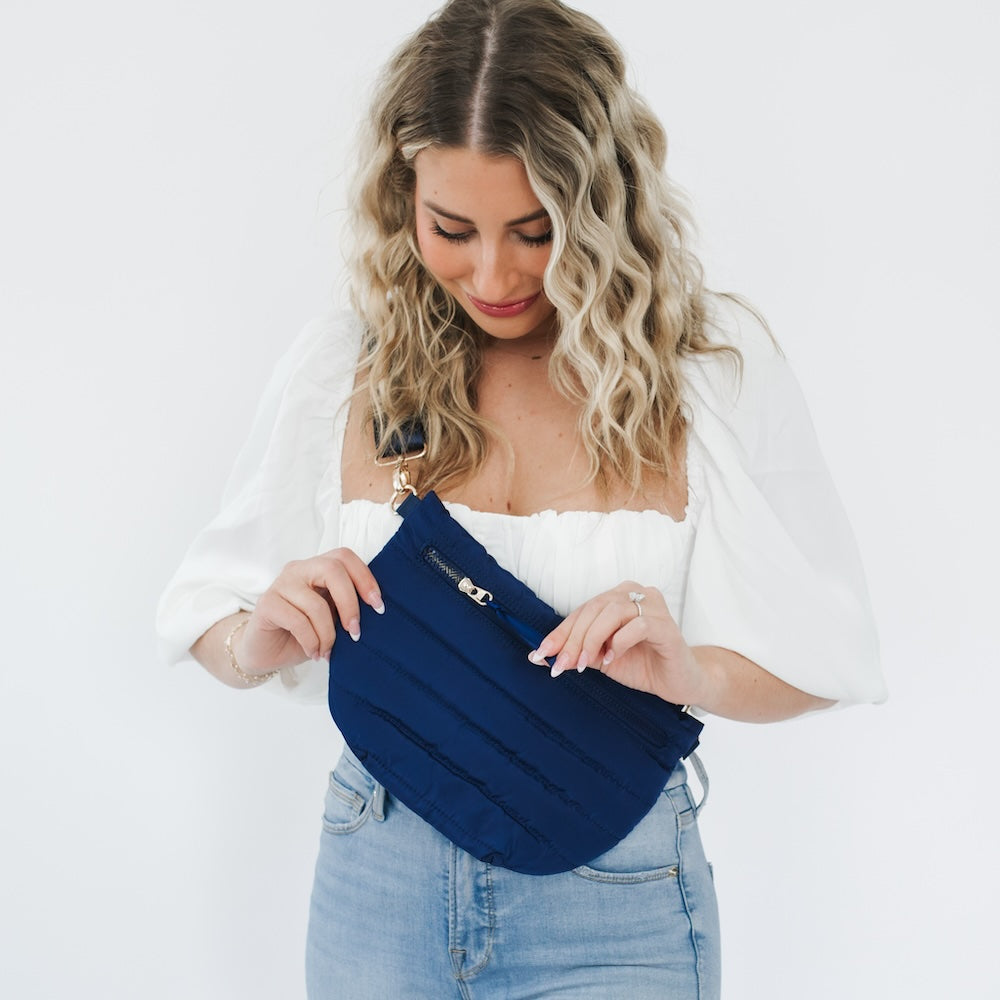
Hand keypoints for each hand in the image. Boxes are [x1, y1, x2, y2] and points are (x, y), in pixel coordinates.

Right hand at [235, 548, 382, 675]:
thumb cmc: (304, 633)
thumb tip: (375, 611)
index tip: (379, 607)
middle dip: (350, 603)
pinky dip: (311, 641)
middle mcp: (299, 569)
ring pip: (316, 603)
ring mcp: (280, 584)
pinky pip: (297, 621)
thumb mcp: (332, 618)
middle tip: (356, 632)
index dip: (365, 578)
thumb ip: (346, 607)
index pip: (345, 557)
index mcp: (318, 567)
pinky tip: (314, 653)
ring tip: (329, 652)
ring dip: (328, 633)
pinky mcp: (266, 603)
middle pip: (332, 569)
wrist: (266, 653)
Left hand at [528, 583, 708, 705]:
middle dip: (572, 638)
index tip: (542, 653)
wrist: (680, 681)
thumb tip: (542, 655)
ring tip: (584, 663)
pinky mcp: (667, 625)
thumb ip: (577, 652)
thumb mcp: (602, 658)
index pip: (582, 610)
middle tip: (561, 664)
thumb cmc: (643, 664)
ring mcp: (654, 607)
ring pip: (612, 612)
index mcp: (619, 596)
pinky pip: (638, 625)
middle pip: (594, 608)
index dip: (560, 632)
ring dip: (592, 639)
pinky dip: (619, 642)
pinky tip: (612, 659)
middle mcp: (637, 593)